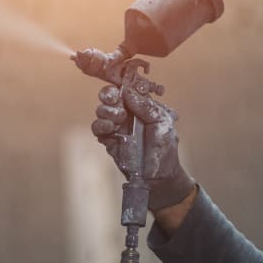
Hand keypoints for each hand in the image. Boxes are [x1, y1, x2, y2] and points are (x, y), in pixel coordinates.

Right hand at [91, 85, 195, 210]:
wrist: (159, 175)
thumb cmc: (165, 147)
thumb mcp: (162, 121)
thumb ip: (145, 106)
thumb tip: (127, 91)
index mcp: (140, 106)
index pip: (125, 89)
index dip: (119, 86)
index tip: (119, 89)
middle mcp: (126, 114)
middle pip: (108, 96)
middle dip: (108, 95)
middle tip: (114, 101)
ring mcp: (116, 127)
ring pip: (101, 111)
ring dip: (106, 111)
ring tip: (118, 120)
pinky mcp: (108, 140)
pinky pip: (97, 128)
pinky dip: (100, 125)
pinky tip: (110, 129)